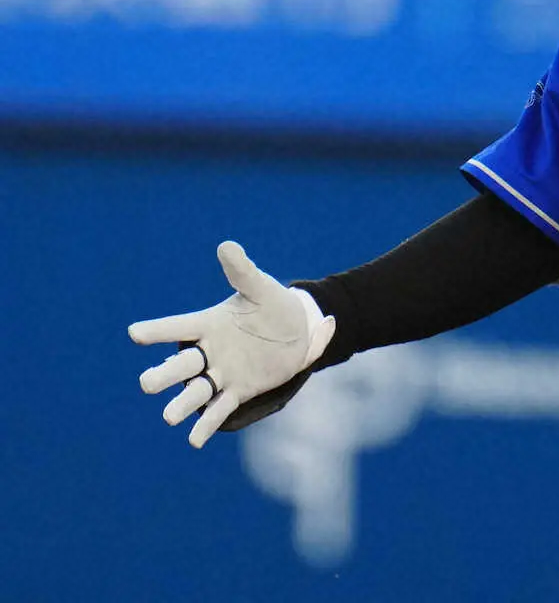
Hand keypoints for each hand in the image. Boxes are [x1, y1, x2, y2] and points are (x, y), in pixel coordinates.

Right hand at [129, 241, 334, 447]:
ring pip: (197, 391)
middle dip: (164, 374)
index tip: (134, 333)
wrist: (297, 330)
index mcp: (210, 323)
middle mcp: (211, 351)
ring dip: (183, 404)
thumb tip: (226, 245)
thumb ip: (242, 270)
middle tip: (147, 383)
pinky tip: (194, 440)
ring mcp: (223, 373)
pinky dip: (207, 424)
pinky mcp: (239, 390)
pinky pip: (219, 409)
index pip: (178, 327)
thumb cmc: (273, 304)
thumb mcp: (260, 286)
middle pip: (182, 365)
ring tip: (169, 417)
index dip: (158, 330)